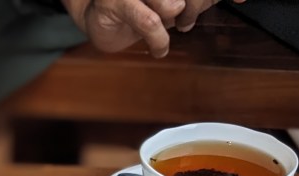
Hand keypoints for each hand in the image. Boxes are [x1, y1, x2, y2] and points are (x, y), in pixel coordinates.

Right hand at [64, 0, 227, 57]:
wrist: (99, 17)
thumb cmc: (140, 7)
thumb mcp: (174, 3)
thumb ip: (200, 0)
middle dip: (198, 6)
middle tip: (189, 19)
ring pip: (174, 3)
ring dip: (181, 18)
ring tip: (177, 26)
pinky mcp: (117, 1)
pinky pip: (150, 21)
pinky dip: (159, 38)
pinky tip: (159, 48)